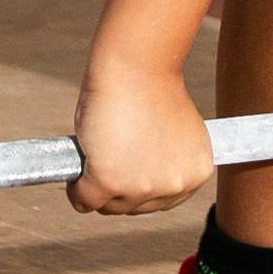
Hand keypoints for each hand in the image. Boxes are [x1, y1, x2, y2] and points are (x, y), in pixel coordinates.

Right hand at [69, 62, 214, 214]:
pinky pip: (84, 200)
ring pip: (109, 206)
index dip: (140, 184)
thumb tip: (135, 182)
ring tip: (95, 159)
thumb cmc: (150, 88)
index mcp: (196, 172)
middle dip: (116, 189)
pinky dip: (75, 189)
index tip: (128, 168)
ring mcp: (143, 186)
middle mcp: (175, 185)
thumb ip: (159, 163)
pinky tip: (77, 171)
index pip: (161, 200)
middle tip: (105, 162)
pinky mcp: (111, 181)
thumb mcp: (170, 135)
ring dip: (97, 188)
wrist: (135, 66)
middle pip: (134, 207)